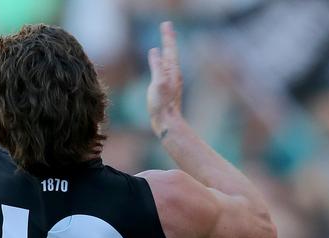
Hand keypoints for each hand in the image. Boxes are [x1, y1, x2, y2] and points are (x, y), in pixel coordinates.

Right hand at [147, 22, 183, 137]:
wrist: (167, 122)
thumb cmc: (161, 105)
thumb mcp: (157, 84)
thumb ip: (157, 67)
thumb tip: (154, 50)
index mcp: (172, 71)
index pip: (170, 49)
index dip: (167, 37)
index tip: (166, 24)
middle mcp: (174, 74)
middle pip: (171, 52)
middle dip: (168, 39)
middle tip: (167, 27)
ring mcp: (172, 81)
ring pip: (170, 60)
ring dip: (168, 49)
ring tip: (166, 41)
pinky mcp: (168, 87)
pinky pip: (166, 68)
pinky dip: (164, 61)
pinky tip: (162, 63)